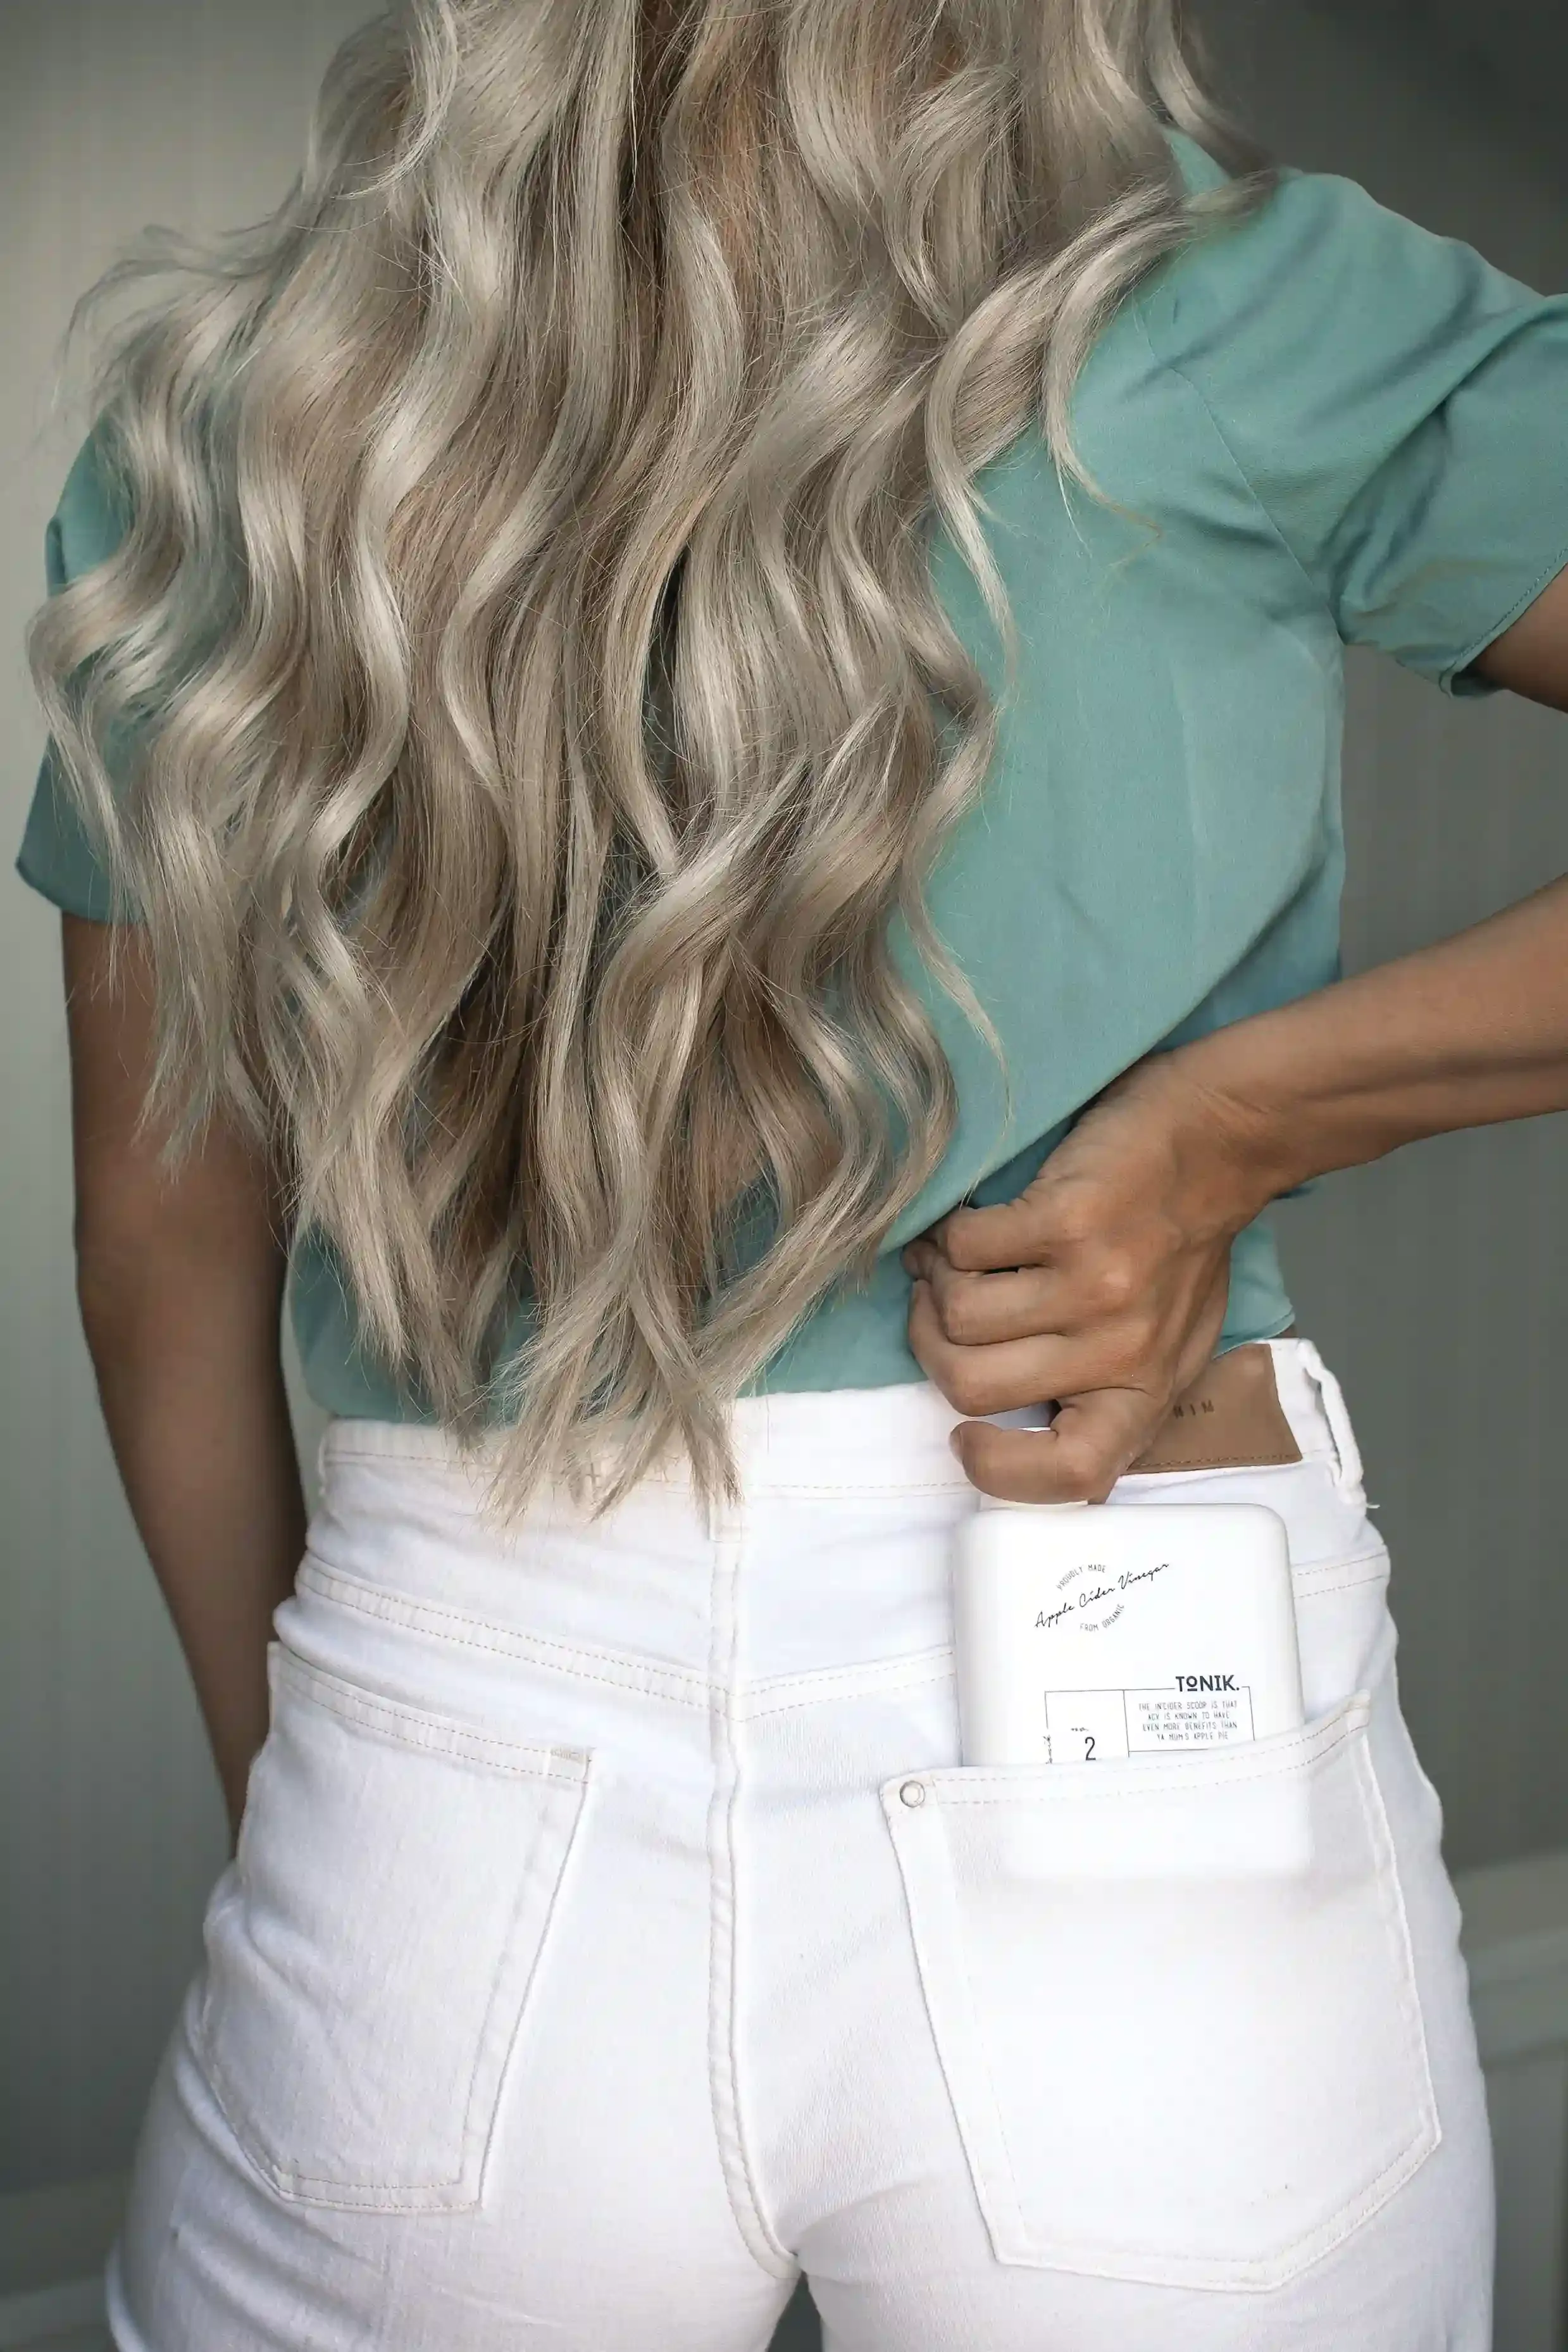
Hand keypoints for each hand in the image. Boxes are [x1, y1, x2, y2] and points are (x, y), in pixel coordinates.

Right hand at [902, 1050, 1272, 1501]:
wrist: (1215, 1138)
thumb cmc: (1179, 1243)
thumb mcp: (1162, 1338)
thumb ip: (1096, 1384)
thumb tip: (985, 1412)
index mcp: (1146, 1391)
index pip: (1075, 1475)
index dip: (1002, 1474)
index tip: (964, 1437)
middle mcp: (1122, 1351)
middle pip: (972, 1386)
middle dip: (933, 1342)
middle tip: (940, 1305)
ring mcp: (1095, 1288)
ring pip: (958, 1315)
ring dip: (938, 1282)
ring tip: (959, 1256)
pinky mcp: (1068, 1223)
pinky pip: (962, 1248)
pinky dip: (949, 1233)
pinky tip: (969, 1220)